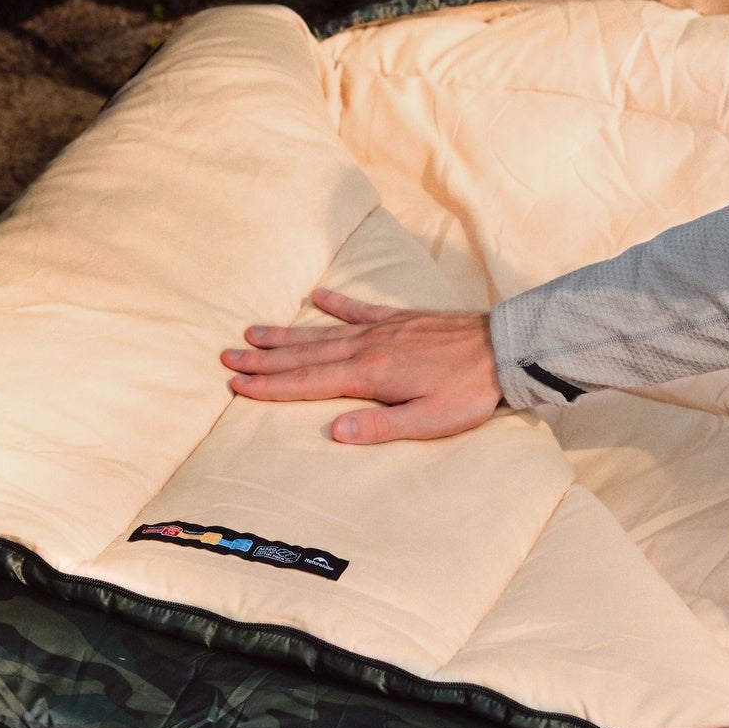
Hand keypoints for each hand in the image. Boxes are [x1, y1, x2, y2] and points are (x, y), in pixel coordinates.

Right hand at [221, 287, 502, 443]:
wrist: (503, 349)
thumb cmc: (469, 392)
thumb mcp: (429, 422)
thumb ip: (381, 427)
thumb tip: (335, 431)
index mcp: (370, 375)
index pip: (308, 383)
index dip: (269, 386)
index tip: (236, 384)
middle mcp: (368, 347)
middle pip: (305, 355)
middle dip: (264, 359)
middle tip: (226, 357)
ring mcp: (382, 329)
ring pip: (323, 332)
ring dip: (286, 335)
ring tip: (252, 332)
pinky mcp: (400, 319)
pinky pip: (360, 309)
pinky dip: (336, 303)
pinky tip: (317, 296)